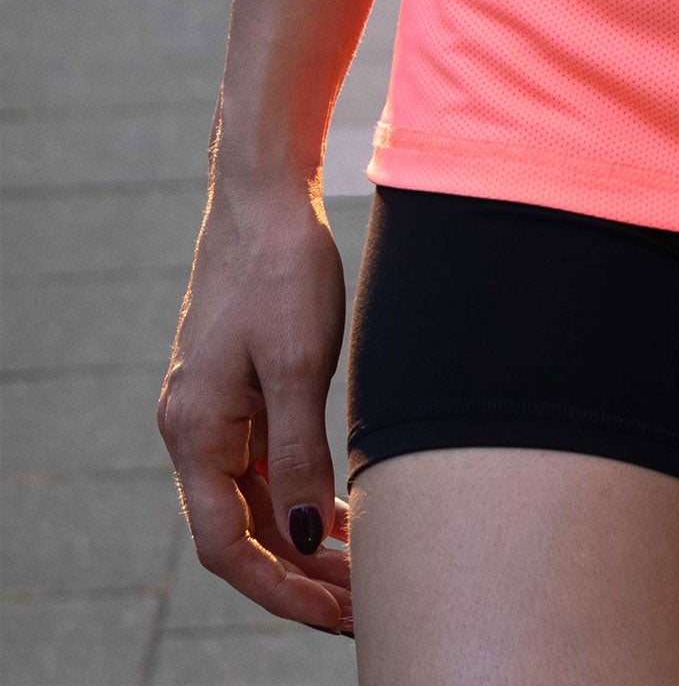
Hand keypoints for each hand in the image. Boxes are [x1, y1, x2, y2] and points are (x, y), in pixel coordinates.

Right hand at [158, 176, 354, 634]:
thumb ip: (299, 454)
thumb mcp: (299, 363)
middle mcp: (193, 428)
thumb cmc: (282, 268)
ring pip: (256, 500)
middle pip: (240, 530)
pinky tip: (343, 513)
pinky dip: (300, 495)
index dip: (277, 587)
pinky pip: (264, 464)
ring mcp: (214, 409)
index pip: (225, 543)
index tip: (329, 612)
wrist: (266, 192)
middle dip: (296, 575)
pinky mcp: (239, 389)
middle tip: (357, 607)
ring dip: (302, 540)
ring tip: (359, 572)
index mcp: (194, 430)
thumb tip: (306, 537)